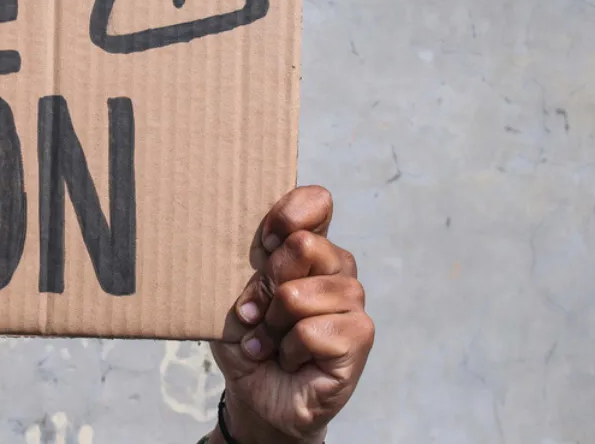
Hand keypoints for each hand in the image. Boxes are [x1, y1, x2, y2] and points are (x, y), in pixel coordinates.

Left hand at [208, 186, 373, 443]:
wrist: (256, 393)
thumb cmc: (247, 338)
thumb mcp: (234, 296)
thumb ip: (252, 265)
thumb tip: (269, 246)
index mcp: (307, 246)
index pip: (316, 202)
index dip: (287, 215)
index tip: (262, 241)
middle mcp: (335, 267)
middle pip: (304, 245)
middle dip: (266, 283)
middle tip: (256, 311)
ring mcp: (351, 301)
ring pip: (300, 294)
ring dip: (272, 324)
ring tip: (270, 341)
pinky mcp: (360, 336)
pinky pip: (313, 330)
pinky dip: (289, 350)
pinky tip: (289, 359)